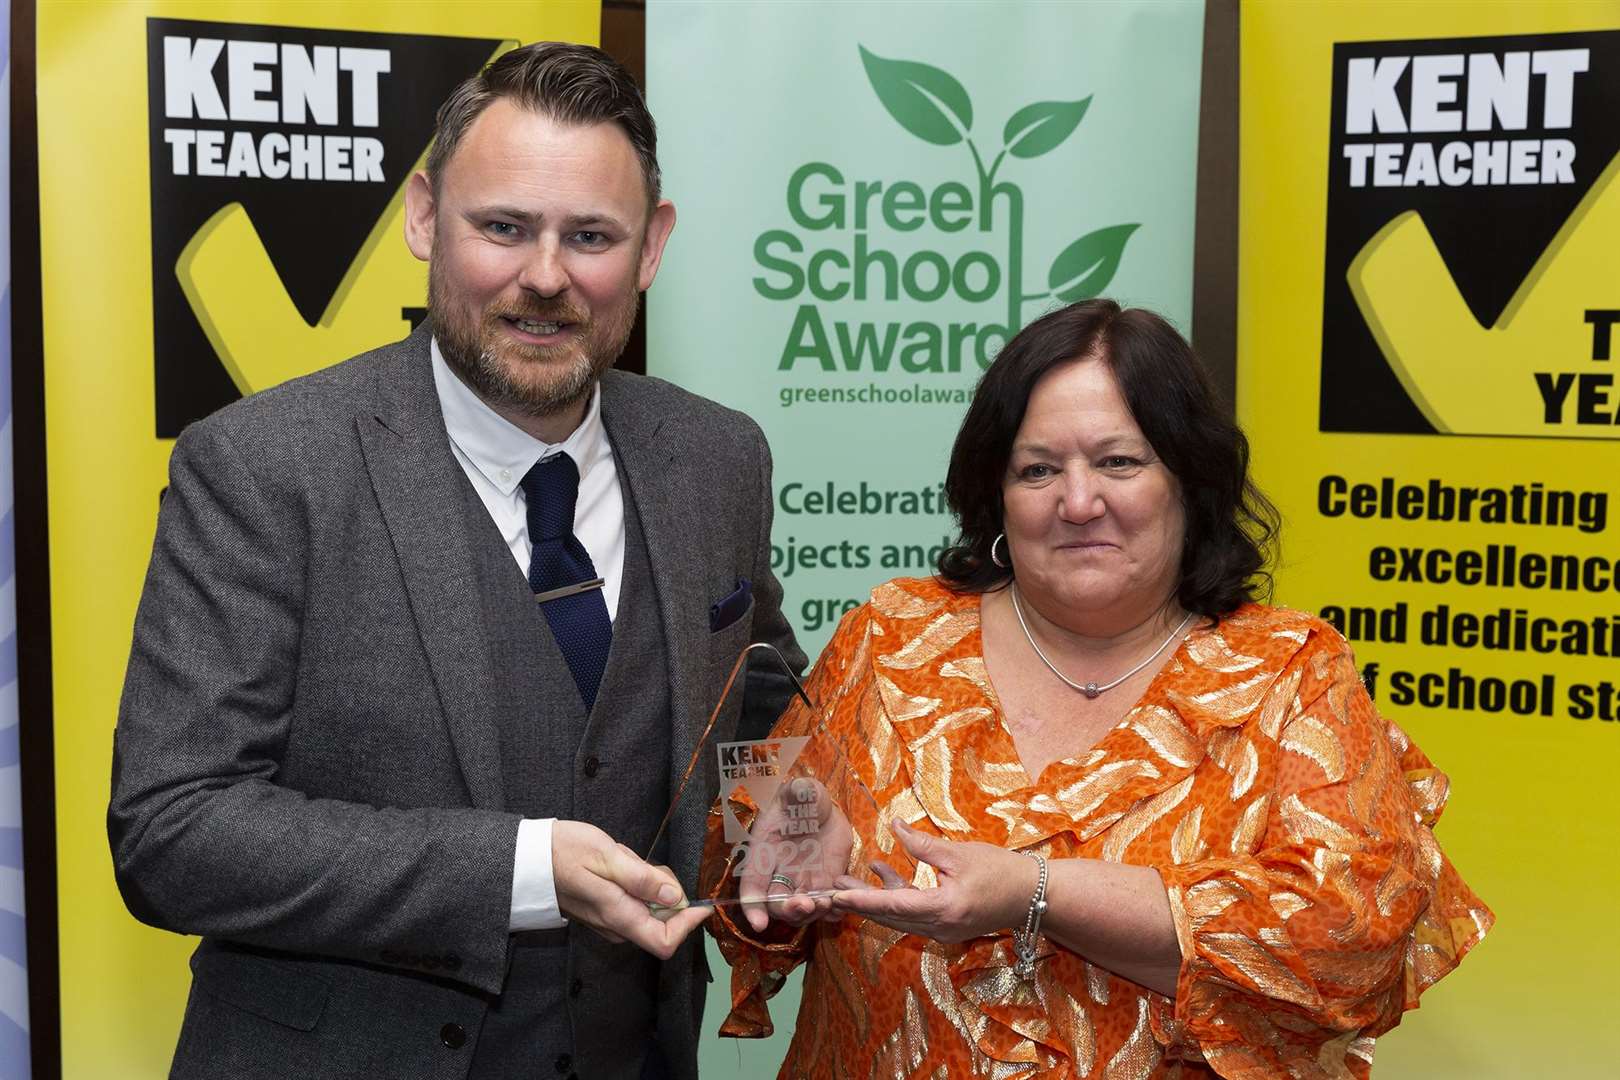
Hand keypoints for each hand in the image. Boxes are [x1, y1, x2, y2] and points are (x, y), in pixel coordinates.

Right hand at [552, 820, 709, 958]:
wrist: (527, 857)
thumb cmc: (564, 853)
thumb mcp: (608, 857)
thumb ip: (642, 879)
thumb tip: (676, 897)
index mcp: (619, 916)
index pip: (665, 942)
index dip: (688, 924)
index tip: (700, 901)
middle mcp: (615, 927)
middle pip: (662, 923)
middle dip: (667, 893)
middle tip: (646, 864)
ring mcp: (608, 922)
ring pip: (649, 910)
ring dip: (650, 885)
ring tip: (625, 861)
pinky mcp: (604, 912)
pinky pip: (634, 904)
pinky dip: (637, 885)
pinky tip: (618, 866)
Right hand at [736, 776, 853, 932]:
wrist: (820, 808)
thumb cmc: (801, 797)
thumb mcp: (800, 790)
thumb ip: (799, 791)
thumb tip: (801, 788)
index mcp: (765, 853)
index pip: (752, 885)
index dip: (753, 906)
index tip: (759, 924)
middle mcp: (781, 873)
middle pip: (777, 904)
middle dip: (788, 910)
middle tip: (804, 904)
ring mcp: (804, 881)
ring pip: (803, 910)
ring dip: (812, 913)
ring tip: (824, 904)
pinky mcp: (827, 882)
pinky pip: (827, 906)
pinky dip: (833, 912)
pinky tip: (840, 907)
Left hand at [831, 821, 1033, 943]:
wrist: (1033, 896)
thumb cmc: (1001, 870)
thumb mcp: (960, 853)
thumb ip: (922, 844)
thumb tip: (893, 825)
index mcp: (943, 909)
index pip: (892, 907)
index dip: (861, 901)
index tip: (835, 897)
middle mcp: (939, 927)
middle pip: (889, 916)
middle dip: (858, 902)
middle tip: (827, 889)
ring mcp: (943, 930)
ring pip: (899, 916)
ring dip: (874, 898)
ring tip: (845, 881)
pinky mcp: (946, 926)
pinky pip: (913, 913)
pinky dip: (897, 896)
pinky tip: (882, 872)